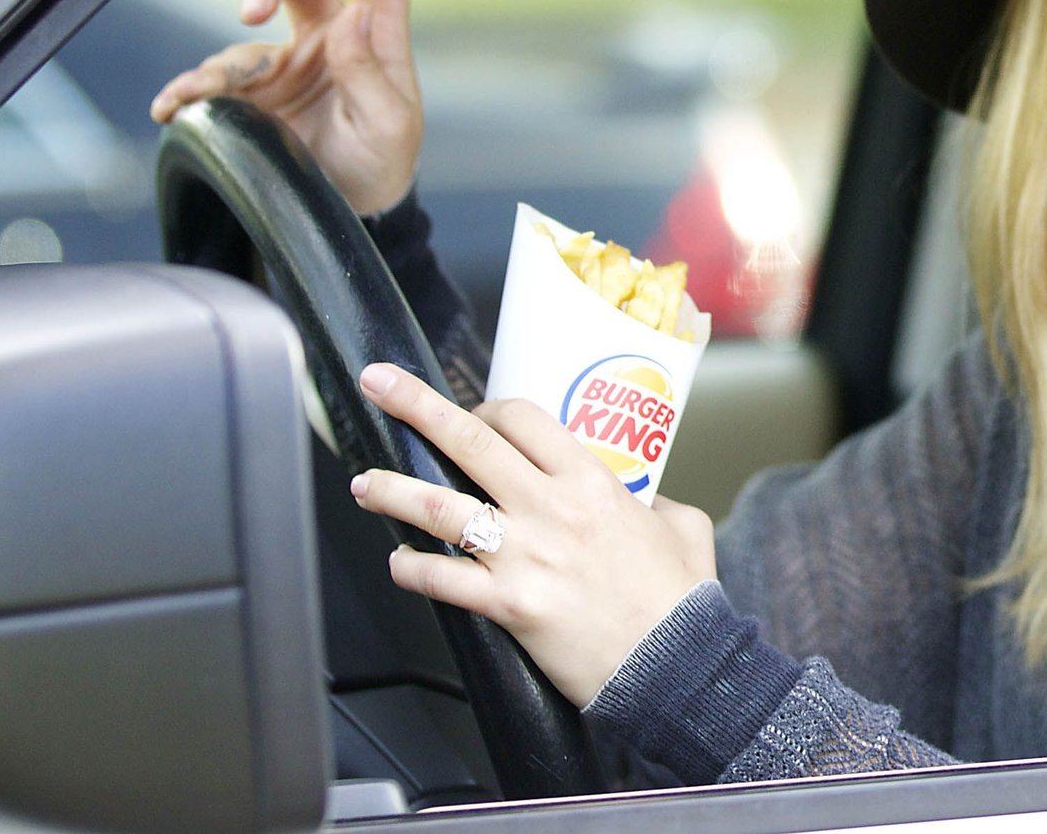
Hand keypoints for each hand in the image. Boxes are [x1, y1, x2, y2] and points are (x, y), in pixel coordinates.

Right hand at [148, 0, 422, 214]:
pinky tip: (173, 105)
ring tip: (201, 94)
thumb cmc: (382, 158)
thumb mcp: (389, 123)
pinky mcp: (250, 96)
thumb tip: (355, 10)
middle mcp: (326, 37)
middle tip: (251, 11)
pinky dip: (188, 90)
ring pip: (244, 43)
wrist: (351, 212)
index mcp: (372, 35)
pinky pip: (212, 83)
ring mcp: (284, 64)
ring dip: (220, 67)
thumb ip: (368, 70)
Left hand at [348, 362, 715, 708]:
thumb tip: (644, 500)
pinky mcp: (508, 604)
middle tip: (378, 382)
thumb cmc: (680, 597)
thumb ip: (656, 501)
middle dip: (416, 406)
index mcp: (591, 480)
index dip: (488, 409)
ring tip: (363, 481)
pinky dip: (412, 569)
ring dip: (392, 490)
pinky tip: (399, 562)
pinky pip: (441, 580)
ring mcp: (523, 555)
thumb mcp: (682, 526)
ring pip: (440, 507)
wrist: (675, 663)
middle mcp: (550, 507)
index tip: (473, 415)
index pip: (523, 418)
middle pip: (470, 443)